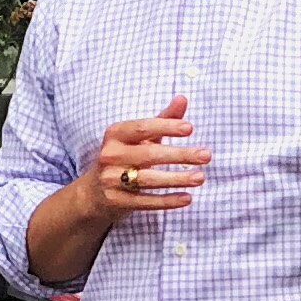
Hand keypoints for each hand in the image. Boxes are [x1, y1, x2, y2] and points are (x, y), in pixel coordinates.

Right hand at [81, 99, 210, 224]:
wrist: (94, 192)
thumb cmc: (124, 156)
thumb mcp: (139, 137)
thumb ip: (162, 119)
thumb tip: (183, 99)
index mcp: (115, 134)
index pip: (143, 127)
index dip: (166, 127)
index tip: (190, 128)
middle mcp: (110, 155)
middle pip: (150, 154)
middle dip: (180, 155)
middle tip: (206, 155)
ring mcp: (111, 179)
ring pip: (149, 180)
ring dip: (177, 179)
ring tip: (200, 177)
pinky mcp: (116, 201)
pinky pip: (146, 201)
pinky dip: (167, 201)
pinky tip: (187, 198)